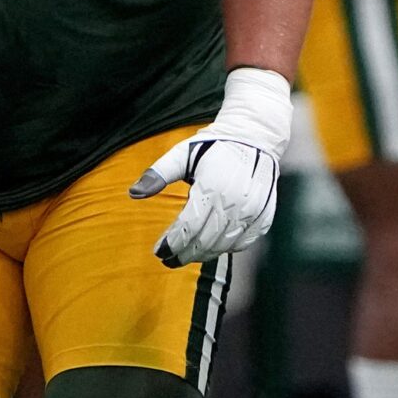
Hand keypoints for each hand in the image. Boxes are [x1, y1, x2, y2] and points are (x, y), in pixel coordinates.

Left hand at [130, 66, 290, 266]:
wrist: (255, 137)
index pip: (188, 228)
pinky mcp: (264, 216)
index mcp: (212, 187)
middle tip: (169, 260)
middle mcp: (235, 203)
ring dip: (203, 254)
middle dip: (184, 254)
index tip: (159, 252)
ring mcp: (253, 212)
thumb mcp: (182, 154)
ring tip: (187, 254)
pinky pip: (243, 243)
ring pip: (223, 246)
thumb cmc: (215, 145)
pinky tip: (212, 246)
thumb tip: (133, 193)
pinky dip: (226, 248)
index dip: (172, 244)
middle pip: (205, 242)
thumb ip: (158, 174)